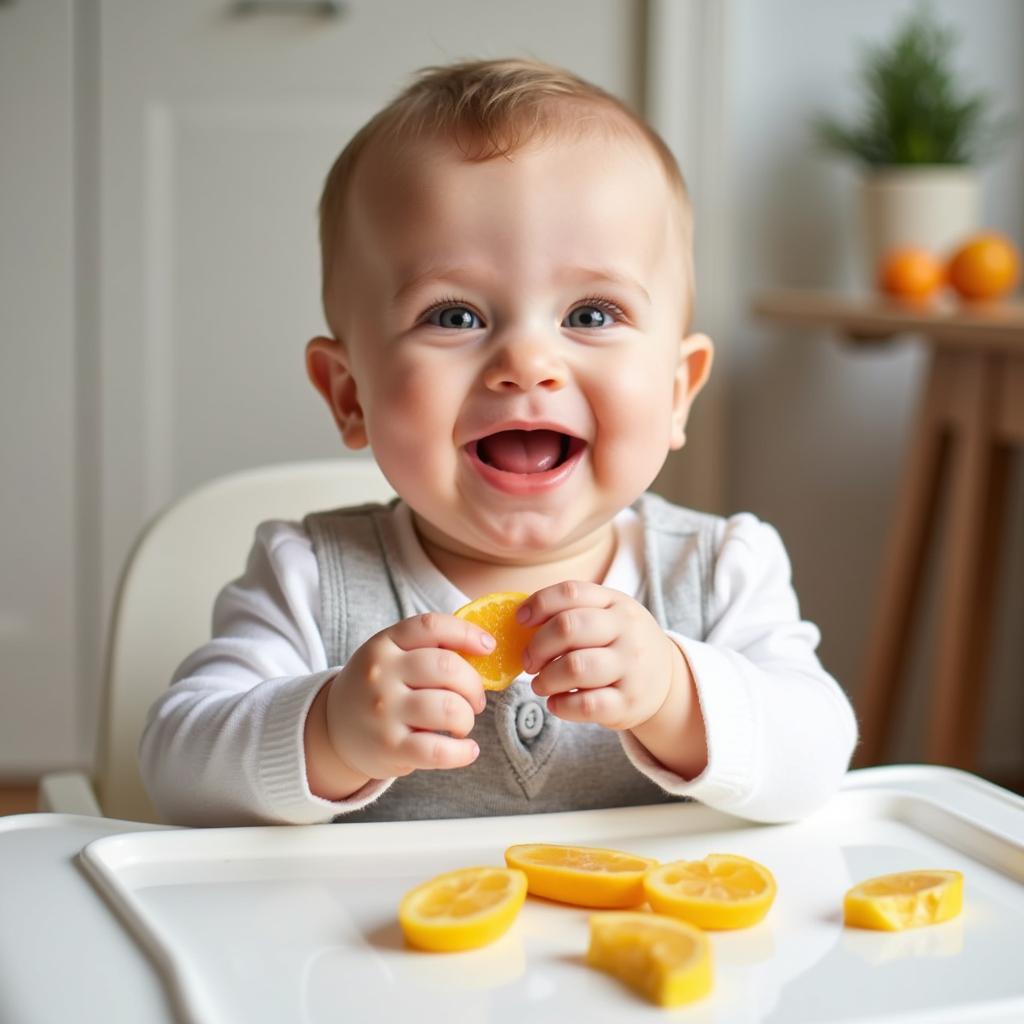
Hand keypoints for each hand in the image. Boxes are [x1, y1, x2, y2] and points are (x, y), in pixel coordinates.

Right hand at [308, 613, 491, 793]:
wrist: (332, 728)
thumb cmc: (378, 687)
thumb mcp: (390, 656)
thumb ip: (427, 648)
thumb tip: (484, 648)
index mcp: (384, 644)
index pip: (431, 627)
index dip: (466, 633)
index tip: (488, 646)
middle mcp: (381, 674)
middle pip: (447, 668)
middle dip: (474, 685)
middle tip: (476, 700)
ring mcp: (383, 712)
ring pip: (448, 708)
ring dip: (467, 717)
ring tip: (462, 723)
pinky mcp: (389, 748)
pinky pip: (438, 750)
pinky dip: (462, 752)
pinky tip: (468, 750)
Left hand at [520, 581, 679, 730]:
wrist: (668, 681)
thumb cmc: (621, 644)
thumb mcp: (608, 616)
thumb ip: (571, 611)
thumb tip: (520, 620)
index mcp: (617, 603)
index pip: (571, 592)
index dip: (538, 604)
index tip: (520, 620)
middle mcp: (627, 631)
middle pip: (568, 627)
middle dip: (537, 646)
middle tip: (529, 661)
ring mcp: (631, 668)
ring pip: (574, 667)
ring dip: (546, 678)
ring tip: (540, 684)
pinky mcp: (628, 703)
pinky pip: (586, 705)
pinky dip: (561, 705)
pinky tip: (555, 703)